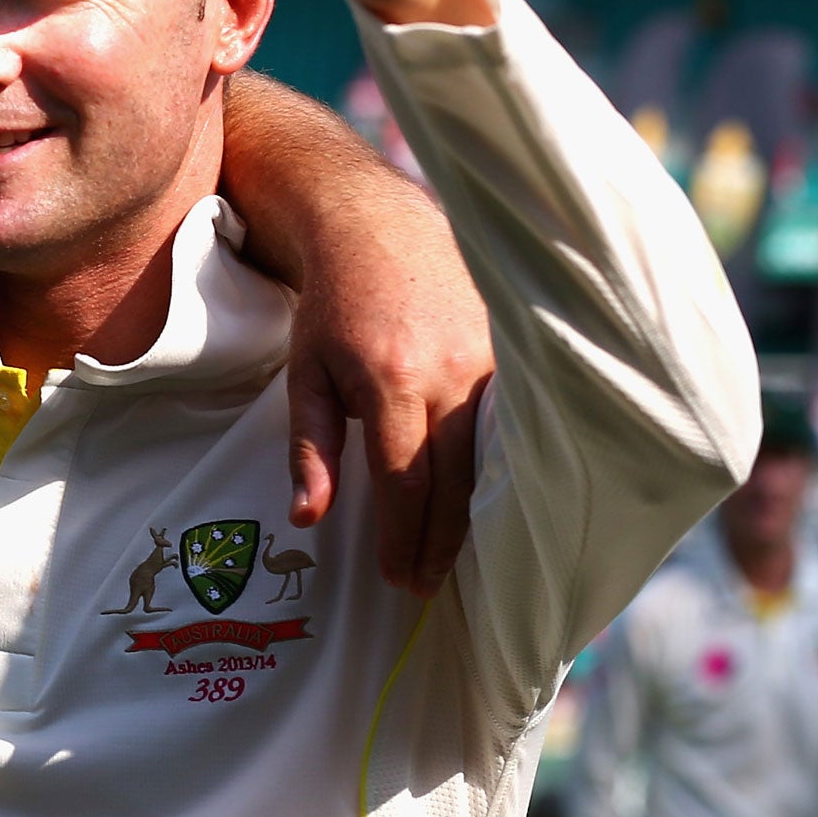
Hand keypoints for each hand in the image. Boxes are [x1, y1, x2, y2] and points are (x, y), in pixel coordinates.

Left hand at [285, 171, 492, 596]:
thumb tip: (308, 519)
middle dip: (439, 544)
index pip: (406, 482)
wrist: (378, 229)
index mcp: (392, 381)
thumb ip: (309, 449)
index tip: (398, 580)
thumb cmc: (332, 307)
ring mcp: (492, 361)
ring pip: (490, 460)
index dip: (403, 539)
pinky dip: (499, 471)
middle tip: (424, 587)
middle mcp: (451, 373)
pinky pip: (511, 427)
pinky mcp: (513, 353)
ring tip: (452, 561)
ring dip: (474, 517)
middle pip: (454, 482)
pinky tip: (488, 506)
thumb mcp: (304, 374)